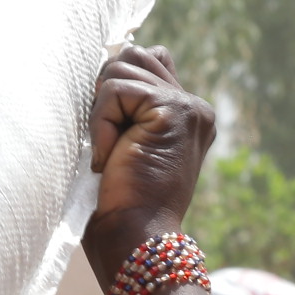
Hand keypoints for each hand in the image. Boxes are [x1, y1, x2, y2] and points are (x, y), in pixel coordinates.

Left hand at [81, 45, 215, 286]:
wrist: (134, 238)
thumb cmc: (117, 205)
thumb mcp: (122, 149)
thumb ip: (124, 111)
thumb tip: (104, 67)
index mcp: (185, 115)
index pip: (149, 60)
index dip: (115, 85)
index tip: (108, 132)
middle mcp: (194, 107)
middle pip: (132, 56)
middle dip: (104, 95)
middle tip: (108, 145)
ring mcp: (188, 106)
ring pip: (120, 68)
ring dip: (100, 112)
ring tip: (110, 154)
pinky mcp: (173, 109)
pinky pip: (115, 90)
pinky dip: (101, 124)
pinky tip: (110, 159)